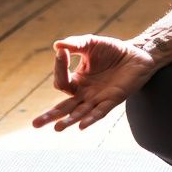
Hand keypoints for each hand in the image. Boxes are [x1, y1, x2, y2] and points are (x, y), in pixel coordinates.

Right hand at [31, 34, 158, 131]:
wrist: (137, 53)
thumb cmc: (112, 50)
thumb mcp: (91, 43)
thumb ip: (75, 44)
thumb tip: (57, 45)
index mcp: (78, 80)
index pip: (62, 81)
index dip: (59, 68)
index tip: (61, 52)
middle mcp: (85, 93)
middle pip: (64, 107)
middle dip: (50, 115)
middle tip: (35, 124)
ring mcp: (98, 98)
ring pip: (80, 113)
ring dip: (69, 120)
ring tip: (57, 128)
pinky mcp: (113, 99)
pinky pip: (100, 112)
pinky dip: (91, 118)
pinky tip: (81, 126)